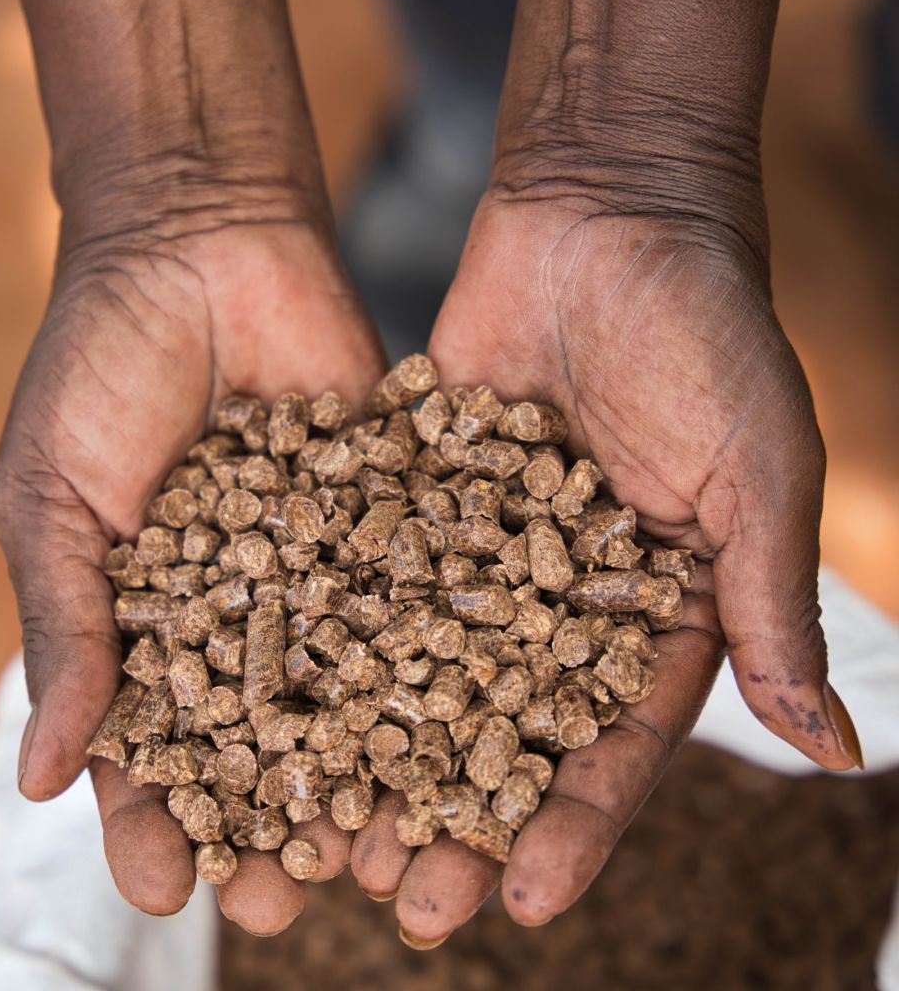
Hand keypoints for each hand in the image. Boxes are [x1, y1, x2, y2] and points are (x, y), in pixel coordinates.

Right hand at [0, 188, 384, 931]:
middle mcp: (249, 609)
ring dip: (373, 765)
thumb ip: (65, 625)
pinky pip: (422, 593)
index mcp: (155, 621)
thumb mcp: (57, 497)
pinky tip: (467, 718)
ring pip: (357, 687)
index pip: (154, 744)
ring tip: (395, 845)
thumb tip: (40, 776)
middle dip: (281, 814)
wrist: (202, 243)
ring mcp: (328, 567)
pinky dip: (442, 655)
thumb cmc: (100, 364)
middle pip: (269, 738)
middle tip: (305, 896)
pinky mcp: (396, 516)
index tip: (175, 886)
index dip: (162, 815)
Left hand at [350, 192, 861, 944]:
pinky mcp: (417, 497)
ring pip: (425, 671)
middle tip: (409, 902)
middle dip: (463, 815)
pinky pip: (373, 577)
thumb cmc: (709, 334)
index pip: (614, 741)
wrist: (609, 217)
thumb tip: (831, 744)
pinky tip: (289, 702)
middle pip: (507, 727)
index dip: (574, 823)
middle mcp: (562, 595)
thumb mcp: (758, 471)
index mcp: (655, 610)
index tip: (526, 897)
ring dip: (386, 752)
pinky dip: (336, 640)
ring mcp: (482, 549)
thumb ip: (770, 604)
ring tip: (335, 836)